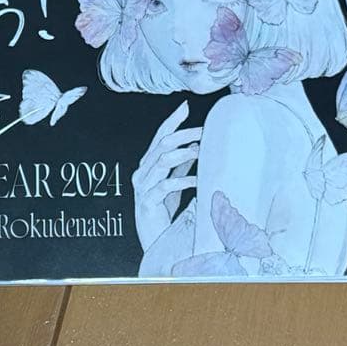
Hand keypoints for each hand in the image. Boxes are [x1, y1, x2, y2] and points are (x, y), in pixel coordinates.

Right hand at [131, 100, 200, 248]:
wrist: (153, 239)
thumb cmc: (162, 211)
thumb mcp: (174, 184)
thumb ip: (180, 166)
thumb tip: (194, 145)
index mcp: (147, 165)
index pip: (159, 136)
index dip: (172, 120)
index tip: (186, 106)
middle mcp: (142, 172)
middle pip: (162, 144)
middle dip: (183, 134)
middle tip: (204, 131)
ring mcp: (142, 186)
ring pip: (162, 161)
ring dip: (183, 153)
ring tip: (202, 151)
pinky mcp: (148, 201)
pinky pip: (166, 185)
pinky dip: (183, 180)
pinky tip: (197, 180)